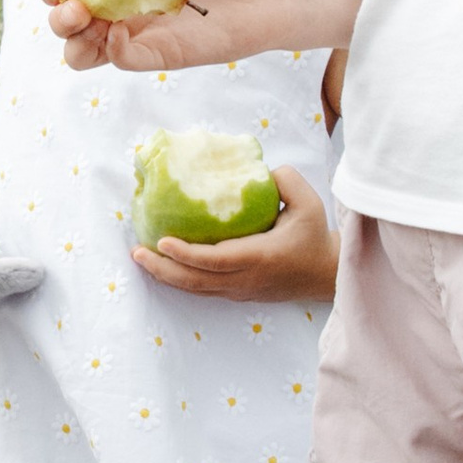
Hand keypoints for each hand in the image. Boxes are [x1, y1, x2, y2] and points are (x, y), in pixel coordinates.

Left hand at [133, 163, 336, 300]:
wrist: (326, 274)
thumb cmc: (314, 236)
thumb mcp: (308, 202)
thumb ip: (284, 180)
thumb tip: (258, 168)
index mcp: (260, 257)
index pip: (215, 260)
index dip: (186, 253)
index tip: (162, 240)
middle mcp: (246, 279)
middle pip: (196, 281)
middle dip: (162, 268)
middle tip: (136, 251)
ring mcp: (240, 290)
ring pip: (196, 289)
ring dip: (165, 275)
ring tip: (140, 256)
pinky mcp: (237, 294)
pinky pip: (202, 289)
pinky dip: (179, 278)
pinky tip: (162, 264)